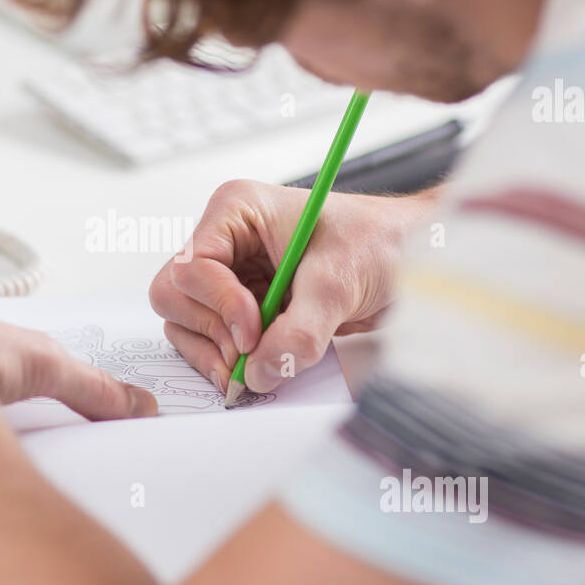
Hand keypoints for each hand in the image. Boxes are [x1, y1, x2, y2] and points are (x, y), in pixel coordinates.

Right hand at [150, 180, 436, 392]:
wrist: (411, 257)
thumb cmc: (378, 243)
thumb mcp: (339, 283)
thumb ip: (299, 332)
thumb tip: (259, 374)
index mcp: (236, 211)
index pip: (192, 264)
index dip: (219, 303)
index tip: (254, 331)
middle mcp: (223, 242)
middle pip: (173, 294)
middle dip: (211, 330)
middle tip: (251, 353)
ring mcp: (227, 277)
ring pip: (183, 322)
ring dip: (214, 351)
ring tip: (257, 363)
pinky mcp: (239, 309)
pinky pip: (207, 341)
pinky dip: (224, 362)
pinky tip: (258, 367)